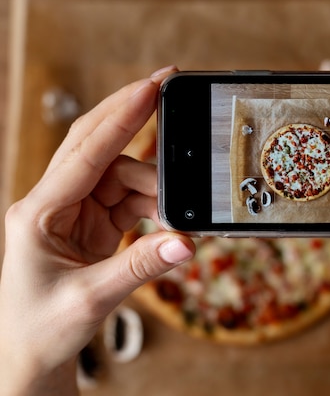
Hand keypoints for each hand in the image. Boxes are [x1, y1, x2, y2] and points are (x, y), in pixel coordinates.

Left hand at [0, 66, 195, 394]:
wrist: (30, 354)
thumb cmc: (42, 328)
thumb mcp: (92, 299)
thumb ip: (142, 266)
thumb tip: (186, 242)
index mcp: (38, 212)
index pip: (85, 152)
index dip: (122, 117)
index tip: (152, 87)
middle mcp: (54, 202)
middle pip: (96, 142)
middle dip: (131, 114)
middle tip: (168, 86)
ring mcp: (74, 210)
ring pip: (122, 174)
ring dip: (155, 186)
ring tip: (179, 209)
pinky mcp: (92, 223)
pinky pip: (129, 198)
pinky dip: (154, 204)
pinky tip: (169, 216)